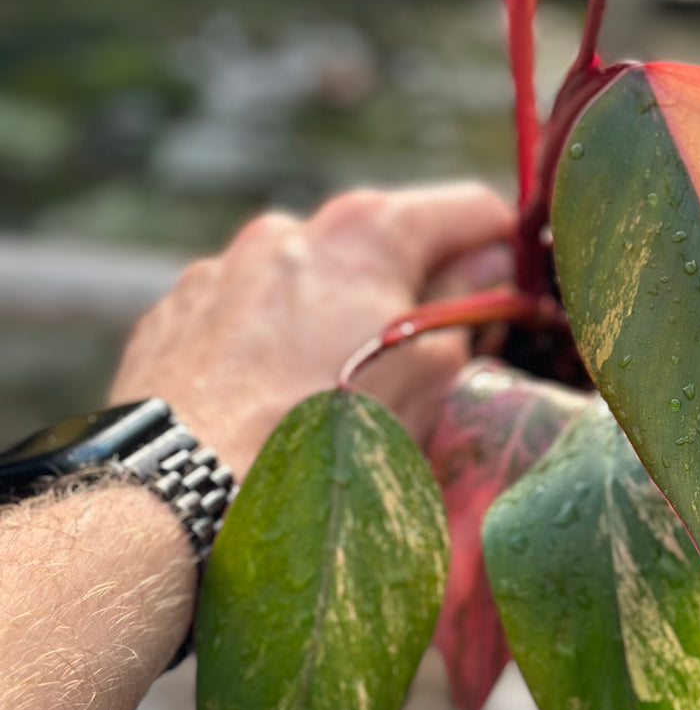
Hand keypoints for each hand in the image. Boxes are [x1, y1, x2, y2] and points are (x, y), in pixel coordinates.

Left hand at [109, 183, 512, 475]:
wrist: (176, 497)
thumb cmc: (317, 439)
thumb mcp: (430, 379)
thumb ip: (469, 312)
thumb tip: (487, 279)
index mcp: (367, 231)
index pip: (472, 211)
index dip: (506, 256)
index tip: (513, 306)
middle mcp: (292, 230)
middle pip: (386, 249)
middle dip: (413, 298)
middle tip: (423, 372)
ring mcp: (224, 268)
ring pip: (310, 285)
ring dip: (336, 323)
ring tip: (329, 402)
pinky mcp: (176, 312)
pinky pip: (246, 316)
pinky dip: (269, 346)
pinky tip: (268, 407)